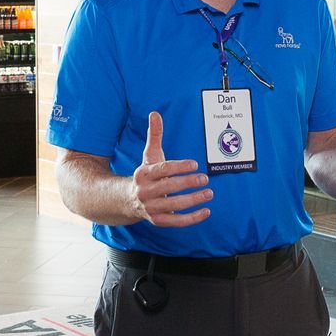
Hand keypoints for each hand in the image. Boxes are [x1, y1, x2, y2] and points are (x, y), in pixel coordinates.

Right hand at [131, 111, 210, 227]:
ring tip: (209, 193)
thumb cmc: (145, 174)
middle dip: (189, 183)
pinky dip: (192, 218)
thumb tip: (155, 113)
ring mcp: (151, 208)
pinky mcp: (158, 220)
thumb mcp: (148, 155)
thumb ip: (154, 136)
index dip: (179, 167)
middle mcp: (144, 192)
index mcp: (143, 174)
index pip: (163, 169)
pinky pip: (177, 222)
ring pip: (174, 205)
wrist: (127, 200)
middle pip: (169, 187)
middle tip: (205, 178)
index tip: (195, 164)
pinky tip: (206, 211)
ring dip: (194, 200)